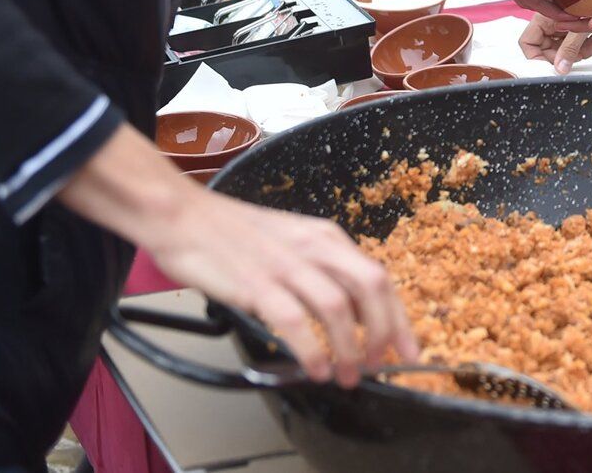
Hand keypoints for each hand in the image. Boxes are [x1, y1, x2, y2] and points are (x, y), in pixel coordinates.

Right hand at [149, 190, 416, 387]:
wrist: (182, 215)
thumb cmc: (232, 234)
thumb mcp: (291, 243)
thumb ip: (321, 272)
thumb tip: (351, 315)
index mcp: (326, 237)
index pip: (378, 277)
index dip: (399, 317)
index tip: (409, 348)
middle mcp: (315, 247)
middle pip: (370, 288)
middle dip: (385, 332)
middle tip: (381, 366)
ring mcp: (286, 265)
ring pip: (337, 308)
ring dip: (349, 348)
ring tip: (348, 376)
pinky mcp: (256, 284)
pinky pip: (294, 321)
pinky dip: (311, 349)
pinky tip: (315, 369)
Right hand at [519, 12, 591, 71]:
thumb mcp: (579, 28)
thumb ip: (569, 49)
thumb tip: (560, 69)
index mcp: (543, 19)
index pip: (528, 43)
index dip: (536, 58)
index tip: (552, 65)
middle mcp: (550, 23)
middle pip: (548, 50)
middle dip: (566, 56)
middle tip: (580, 56)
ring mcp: (563, 27)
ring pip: (564, 49)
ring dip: (580, 51)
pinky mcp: (575, 30)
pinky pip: (576, 44)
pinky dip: (586, 46)